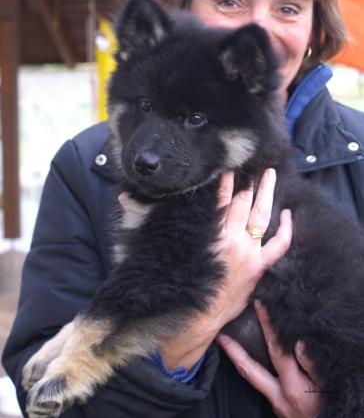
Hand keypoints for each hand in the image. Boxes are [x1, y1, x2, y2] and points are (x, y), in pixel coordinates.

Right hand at [161, 169, 291, 369]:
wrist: (194, 322)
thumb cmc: (177, 285)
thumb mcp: (160, 252)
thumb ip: (143, 222)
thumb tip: (125, 199)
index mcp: (209, 234)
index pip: (219, 197)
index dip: (223, 179)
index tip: (226, 164)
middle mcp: (231, 240)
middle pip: (242, 201)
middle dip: (246, 180)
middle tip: (249, 163)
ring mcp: (249, 253)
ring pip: (262, 215)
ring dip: (266, 192)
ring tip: (270, 173)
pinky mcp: (259, 268)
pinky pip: (279, 246)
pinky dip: (286, 229)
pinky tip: (287, 213)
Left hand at [218, 301, 320, 417]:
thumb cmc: (331, 407)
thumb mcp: (328, 386)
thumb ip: (312, 365)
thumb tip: (297, 343)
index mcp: (292, 387)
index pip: (276, 350)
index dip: (267, 326)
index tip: (259, 304)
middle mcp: (278, 396)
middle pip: (249, 370)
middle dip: (234, 351)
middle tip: (220, 334)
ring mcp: (276, 403)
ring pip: (252, 378)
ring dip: (240, 361)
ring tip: (228, 343)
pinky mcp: (278, 407)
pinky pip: (261, 385)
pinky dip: (254, 371)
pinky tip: (254, 360)